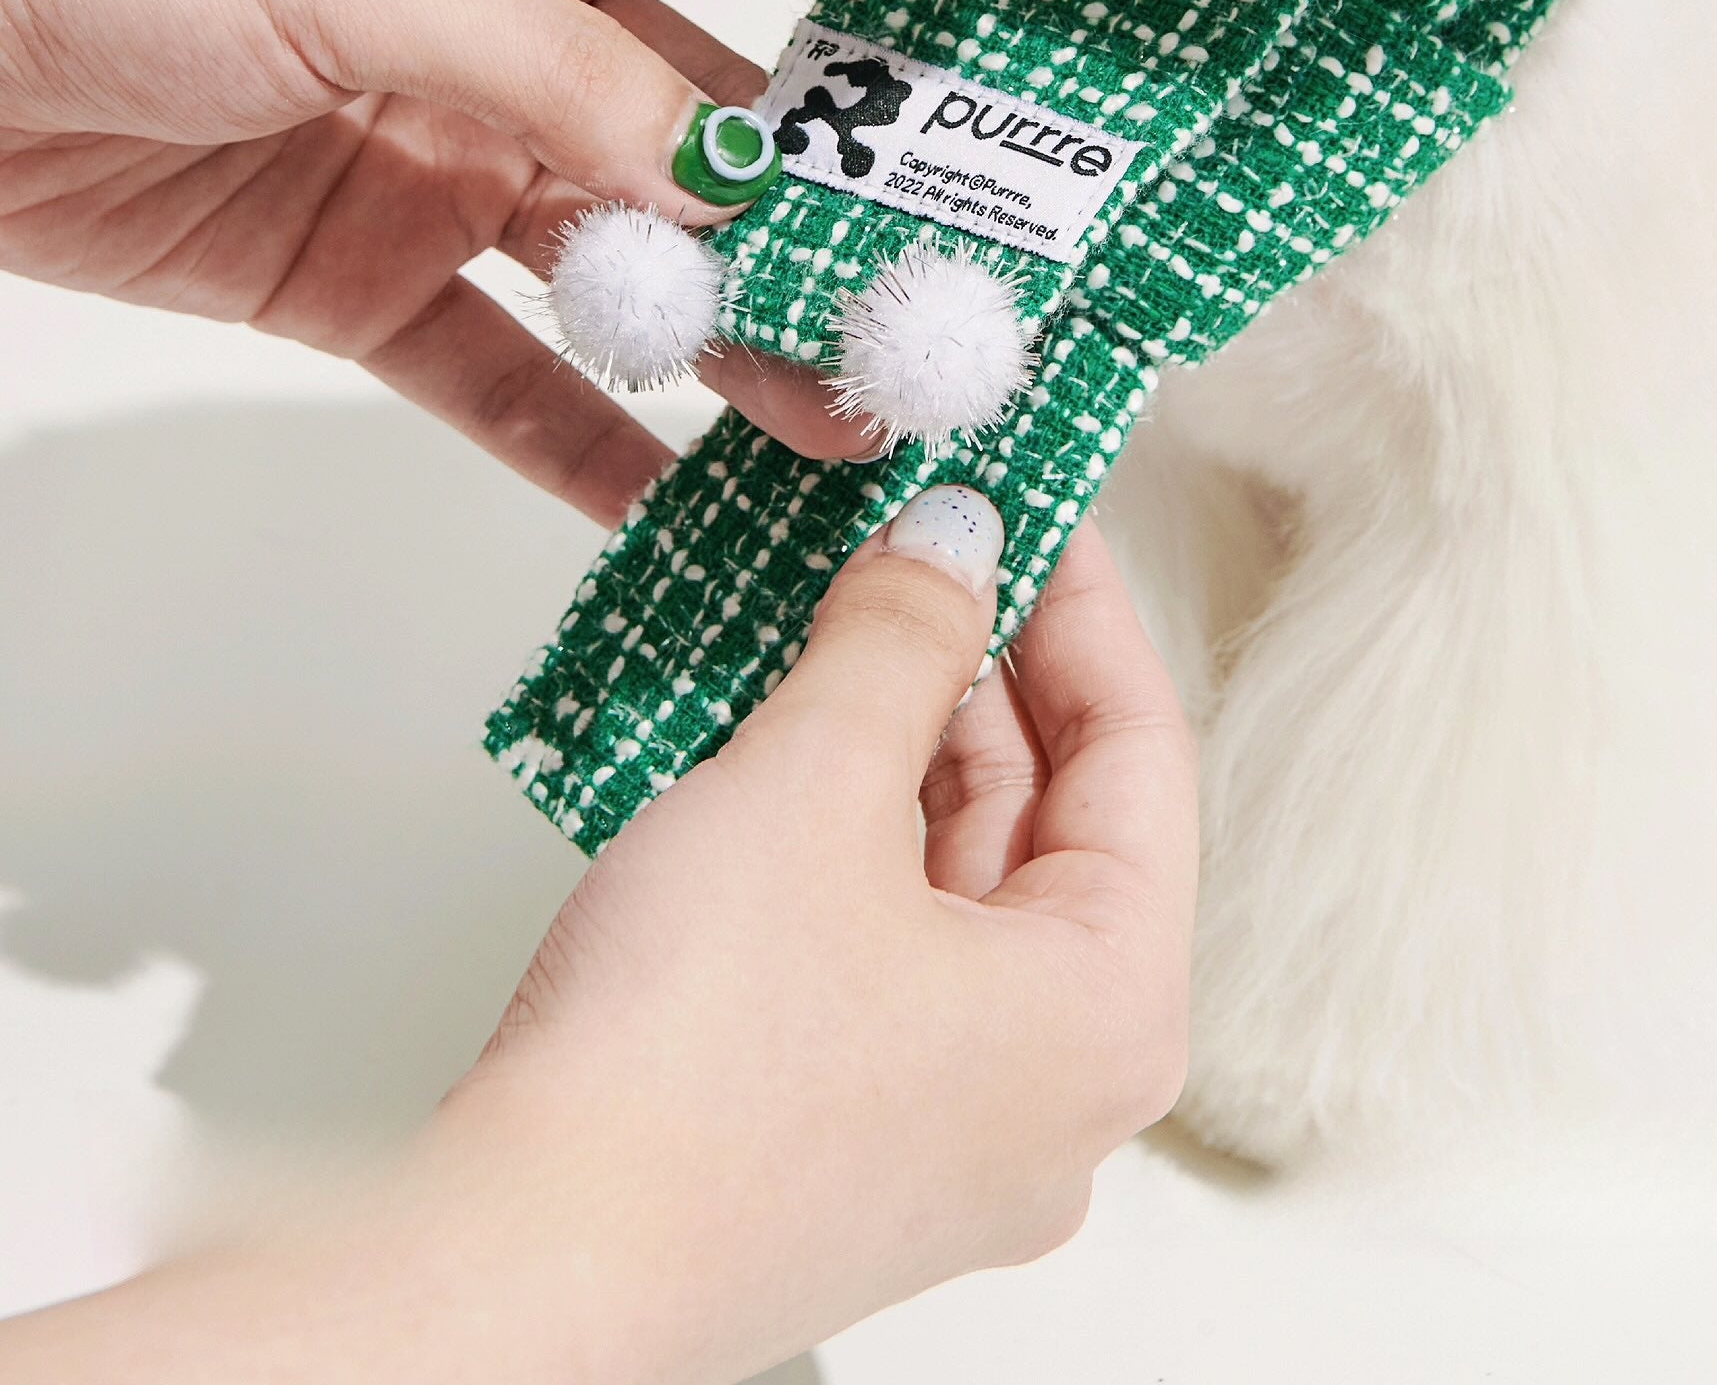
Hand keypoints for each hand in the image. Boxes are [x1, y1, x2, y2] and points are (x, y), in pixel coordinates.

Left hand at [0, 0, 907, 517]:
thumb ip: (556, 74)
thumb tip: (734, 181)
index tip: (1032, 7)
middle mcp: (516, 16)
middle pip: (719, 110)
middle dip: (833, 201)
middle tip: (948, 282)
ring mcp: (453, 154)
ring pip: (636, 259)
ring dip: (732, 341)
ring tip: (842, 422)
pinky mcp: (371, 277)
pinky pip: (506, 373)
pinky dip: (584, 442)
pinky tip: (675, 508)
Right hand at [3, 508, 1196, 1384]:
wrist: (519, 1265)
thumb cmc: (682, 1070)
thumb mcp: (814, 785)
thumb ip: (901, 639)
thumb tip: (954, 541)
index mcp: (1111, 1013)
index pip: (1141, 752)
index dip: (1082, 604)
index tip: (1029, 507)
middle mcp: (1059, 1092)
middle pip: (1055, 820)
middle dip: (979, 668)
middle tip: (919, 543)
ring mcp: (956, 1131)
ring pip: (960, 883)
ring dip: (903, 744)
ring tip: (838, 619)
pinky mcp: (850, 1143)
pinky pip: (886, 948)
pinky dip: (849, 835)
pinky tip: (784, 742)